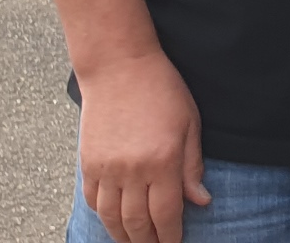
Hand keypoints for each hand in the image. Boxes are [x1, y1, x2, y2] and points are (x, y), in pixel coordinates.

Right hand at [78, 51, 211, 242]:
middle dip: (148, 242)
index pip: (167, 215)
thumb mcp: (190, 123)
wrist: (119, 65)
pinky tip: (115, 220)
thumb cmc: (162, 89)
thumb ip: (193, 166)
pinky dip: (104, 215)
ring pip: (112, 218)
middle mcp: (132, 170)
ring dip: (124, 236)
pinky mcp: (88, 163)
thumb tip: (201, 202)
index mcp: (163, 161)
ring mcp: (106, 168)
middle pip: (138, 223)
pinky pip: (94, 201)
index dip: (171, 237)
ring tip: (136, 241)